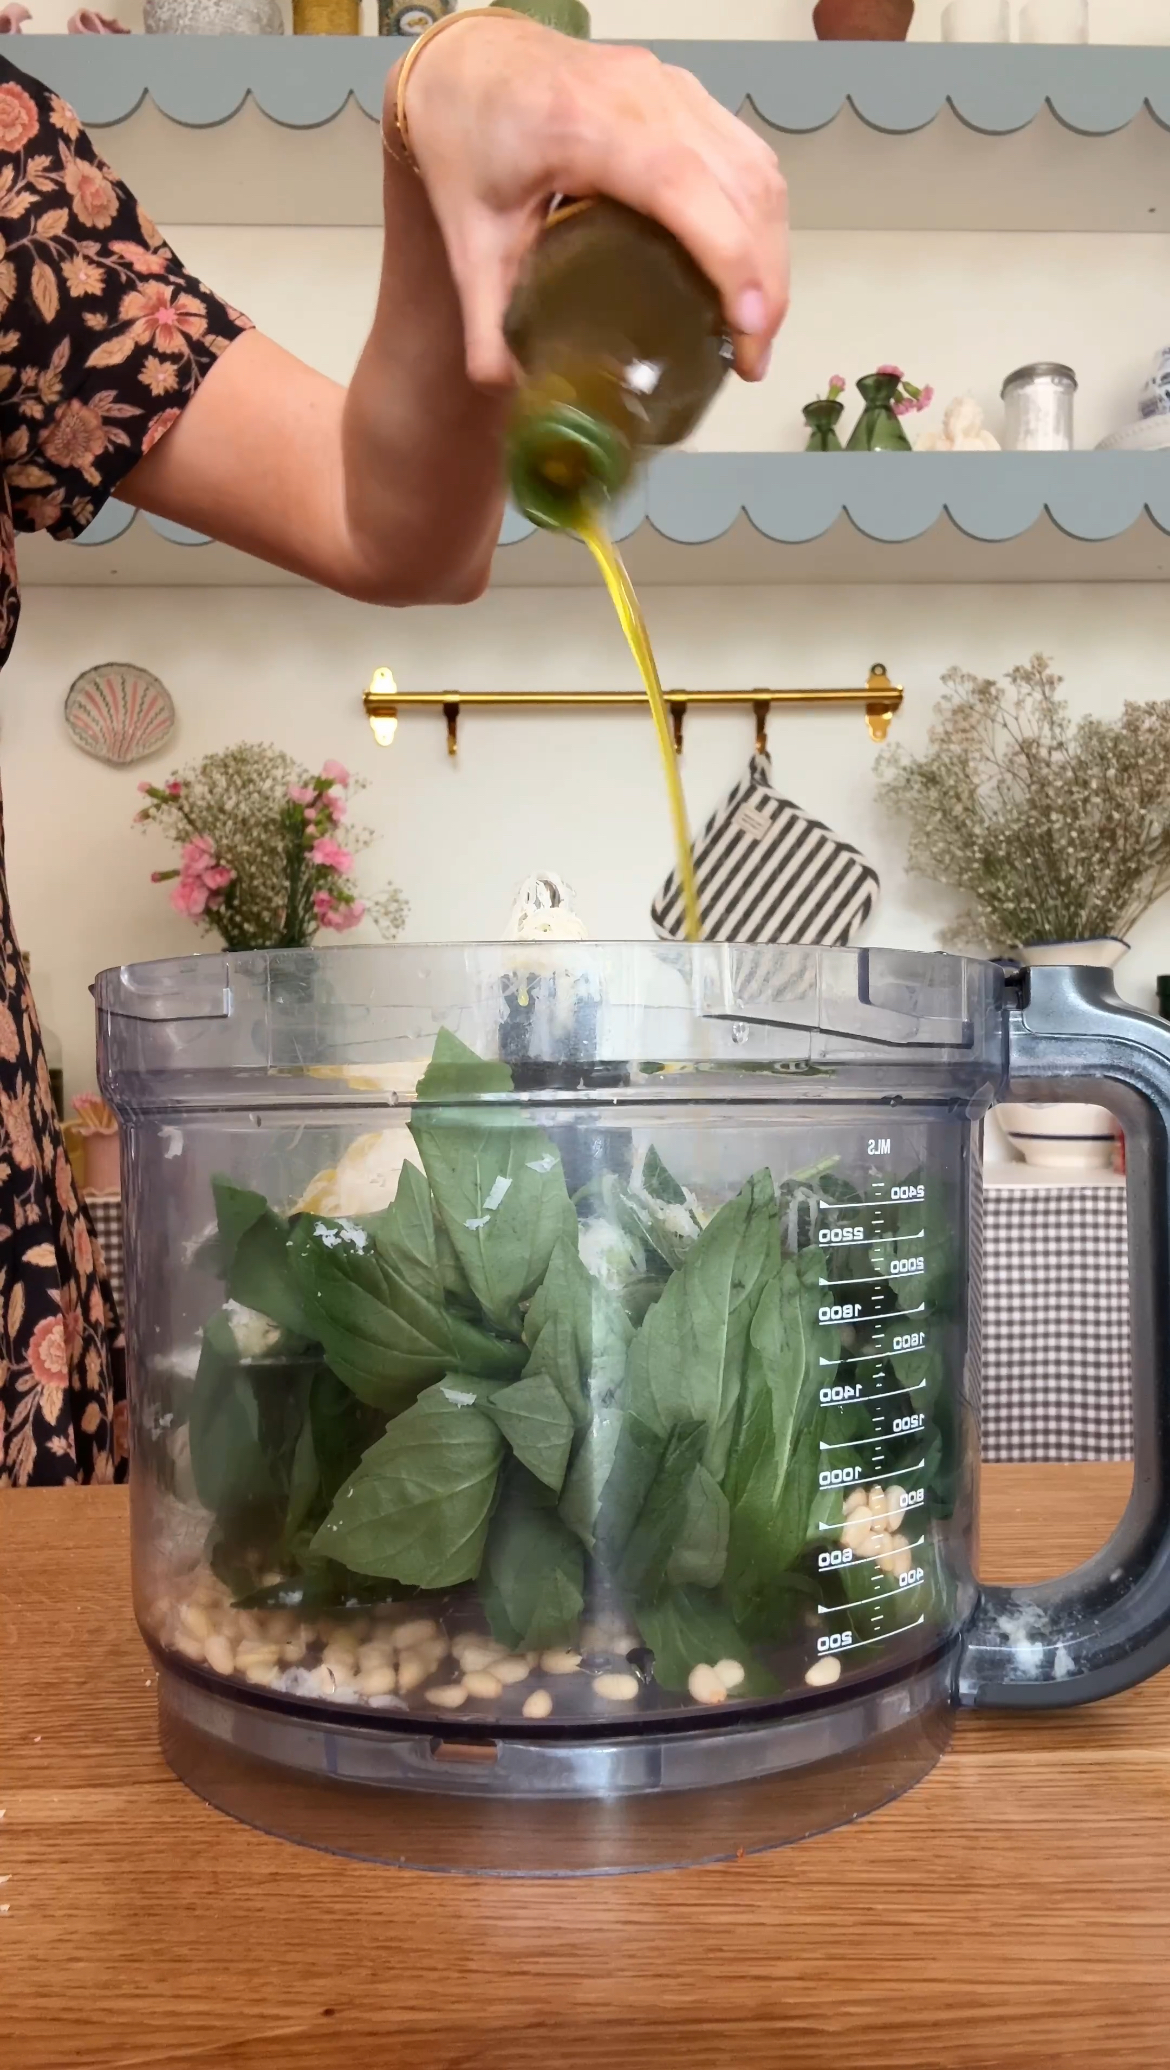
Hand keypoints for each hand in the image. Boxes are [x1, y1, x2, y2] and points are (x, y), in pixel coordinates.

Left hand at [389, 17, 787, 388]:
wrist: (467, 62)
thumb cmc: (467, 139)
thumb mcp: (469, 239)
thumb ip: (488, 323)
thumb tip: (517, 391)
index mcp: (583, 126)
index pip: (681, 185)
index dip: (728, 256)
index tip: (746, 326)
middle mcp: (642, 96)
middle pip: (739, 183)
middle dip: (763, 279)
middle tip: (751, 356)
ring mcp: (672, 89)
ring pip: (756, 169)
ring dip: (770, 252)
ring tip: (754, 325)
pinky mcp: (686, 94)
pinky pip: (746, 154)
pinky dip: (760, 218)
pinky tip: (747, 271)